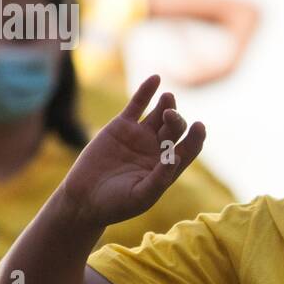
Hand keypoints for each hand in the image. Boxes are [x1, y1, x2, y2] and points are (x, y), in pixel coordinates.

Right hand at [59, 74, 205, 226]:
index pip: (190, 147)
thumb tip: (176, 157)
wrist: (83, 199)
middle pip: (176, 128)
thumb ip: (159, 179)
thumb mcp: (141, 196)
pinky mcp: (121, 126)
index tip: (199, 127)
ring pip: (160, 114)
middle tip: (170, 116)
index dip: (197, 137)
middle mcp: (158, 149)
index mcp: (169, 166)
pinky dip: (146, 91)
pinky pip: (137, 104)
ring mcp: (141, 135)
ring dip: (167, 104)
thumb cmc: (116, 204)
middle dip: (176, 120)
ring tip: (168, 98)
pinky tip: (155, 78)